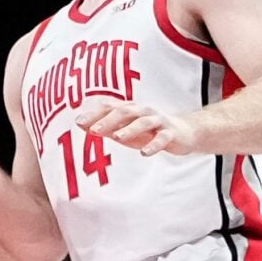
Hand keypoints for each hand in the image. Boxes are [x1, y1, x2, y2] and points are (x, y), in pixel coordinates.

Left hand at [73, 99, 199, 156]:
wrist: (183, 132)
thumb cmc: (148, 131)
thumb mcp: (125, 129)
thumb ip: (105, 127)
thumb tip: (81, 125)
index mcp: (130, 108)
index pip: (109, 107)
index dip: (94, 114)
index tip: (78, 123)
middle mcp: (143, 111)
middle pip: (125, 112)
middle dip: (108, 120)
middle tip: (94, 130)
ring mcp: (158, 121)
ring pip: (144, 122)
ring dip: (130, 129)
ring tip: (117, 138)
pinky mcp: (171, 133)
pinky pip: (163, 137)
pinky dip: (154, 145)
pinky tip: (144, 153)